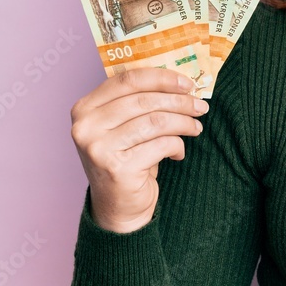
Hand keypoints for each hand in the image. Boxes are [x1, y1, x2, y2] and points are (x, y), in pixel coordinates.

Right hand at [69, 68, 208, 232]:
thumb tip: (181, 81)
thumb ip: (140, 100)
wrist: (118, 207)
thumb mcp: (125, 126)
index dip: (162, 77)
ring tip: (195, 128)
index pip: (128, 80)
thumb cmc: (126, 159)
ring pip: (156, 121)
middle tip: (201, 107)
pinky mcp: (117, 168)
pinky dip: (177, 146)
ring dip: (183, 123)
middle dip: (180, 102)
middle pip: (145, 100)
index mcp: (85, 108)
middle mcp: (85, 127)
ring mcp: (98, 148)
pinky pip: (161, 145)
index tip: (188, 83)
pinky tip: (178, 152)